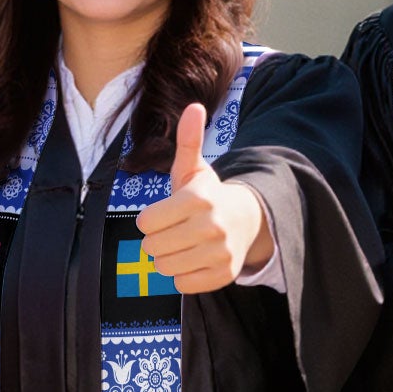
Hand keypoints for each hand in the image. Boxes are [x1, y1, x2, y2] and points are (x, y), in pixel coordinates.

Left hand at [134, 102, 269, 293]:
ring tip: (182, 245)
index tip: (163, 214)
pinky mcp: (224, 275)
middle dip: (156, 240)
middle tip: (172, 231)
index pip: (146, 222)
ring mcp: (220, 253)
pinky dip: (183, 275)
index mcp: (199, 199)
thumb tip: (194, 106)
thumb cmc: (208, 195)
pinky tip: (194, 259)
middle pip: (152, 247)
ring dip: (167, 258)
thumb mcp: (194, 168)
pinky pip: (182, 284)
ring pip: (164, 268)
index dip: (149, 220)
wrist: (246, 220)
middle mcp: (212, 227)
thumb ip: (188, 140)